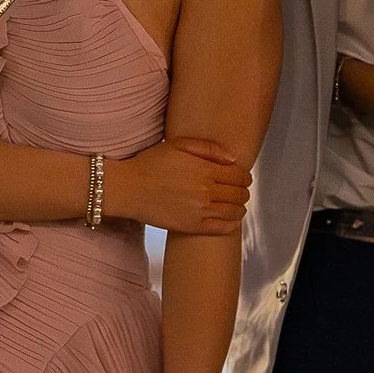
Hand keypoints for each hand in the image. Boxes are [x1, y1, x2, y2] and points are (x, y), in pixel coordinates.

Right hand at [109, 138, 247, 233]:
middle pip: (240, 194)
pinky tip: (231, 221)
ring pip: (234, 212)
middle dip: (243, 192)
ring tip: (236, 205)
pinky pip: (221, 228)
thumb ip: (208, 148)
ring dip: (240, 208)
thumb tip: (232, 160)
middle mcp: (206, 191)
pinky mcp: (192, 226)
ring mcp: (200, 210)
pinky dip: (232, 225)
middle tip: (239, 191)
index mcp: (205, 169)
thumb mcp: (178, 144)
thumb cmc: (150, 164)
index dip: (245, 176)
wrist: (128, 188)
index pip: (240, 175)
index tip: (242, 178)